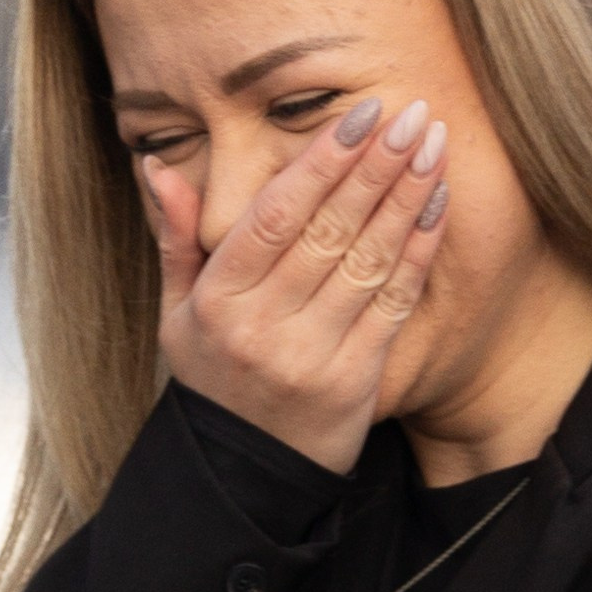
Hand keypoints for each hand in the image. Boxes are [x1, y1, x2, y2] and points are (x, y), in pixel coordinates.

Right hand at [141, 92, 449, 473]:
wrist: (242, 478)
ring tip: (433, 144)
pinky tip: (437, 204)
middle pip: (327, 229)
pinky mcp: (353, 381)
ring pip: (365, 259)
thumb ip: (175, 239)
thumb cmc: (213, 382)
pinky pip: (391, 302)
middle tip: (411, 112)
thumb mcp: (176, 316)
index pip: (275, 215)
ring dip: (405, 196)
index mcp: (218, 301)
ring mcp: (309, 355)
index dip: (321, 162)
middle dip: (373, 165)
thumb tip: (155, 166)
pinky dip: (418, 249)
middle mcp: (262, 326)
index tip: (360, 116)